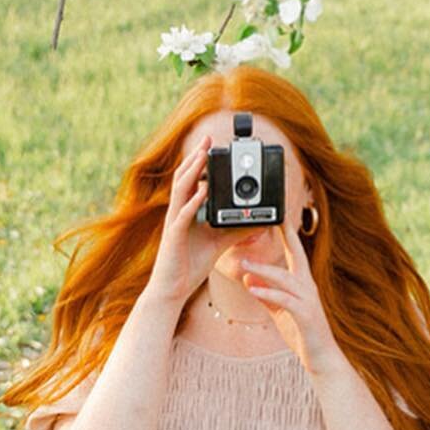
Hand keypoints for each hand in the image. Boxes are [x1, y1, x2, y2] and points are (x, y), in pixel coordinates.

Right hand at [146, 137, 241, 310]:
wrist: (172, 291)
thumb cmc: (191, 266)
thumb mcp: (219, 244)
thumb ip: (236, 231)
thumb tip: (258, 221)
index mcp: (187, 212)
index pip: (192, 181)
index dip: (200, 162)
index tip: (213, 146)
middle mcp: (178, 213)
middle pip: (184, 178)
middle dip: (196, 157)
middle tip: (208, 139)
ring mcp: (174, 223)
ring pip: (181, 190)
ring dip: (192, 171)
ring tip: (204, 154)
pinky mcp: (173, 237)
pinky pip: (182, 215)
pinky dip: (194, 201)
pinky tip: (203, 191)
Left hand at [240, 212, 341, 376]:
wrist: (321, 358)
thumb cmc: (302, 333)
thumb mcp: (279, 311)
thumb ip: (265, 294)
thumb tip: (248, 278)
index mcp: (303, 283)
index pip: (296, 252)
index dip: (287, 234)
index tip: (279, 216)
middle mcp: (308, 286)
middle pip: (296, 255)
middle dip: (285, 236)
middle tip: (271, 219)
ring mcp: (308, 300)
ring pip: (285, 278)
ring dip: (263, 269)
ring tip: (244, 264)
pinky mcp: (305, 315)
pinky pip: (284, 301)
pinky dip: (268, 293)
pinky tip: (253, 290)